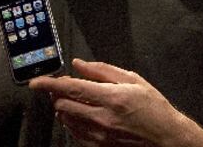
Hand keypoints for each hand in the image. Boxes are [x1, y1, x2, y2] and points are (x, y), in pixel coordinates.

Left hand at [29, 59, 197, 146]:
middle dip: (56, 94)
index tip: (35, 81)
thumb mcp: (133, 80)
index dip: (49, 83)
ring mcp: (99, 135)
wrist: (166, 138)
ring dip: (63, 108)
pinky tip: (80, 115)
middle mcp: (102, 117)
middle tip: (61, 87)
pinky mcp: (100, 146)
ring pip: (66, 120)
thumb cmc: (154, 107)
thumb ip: (102, 70)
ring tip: (73, 100)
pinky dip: (71, 122)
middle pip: (63, 105)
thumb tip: (79, 64)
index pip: (70, 88)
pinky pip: (74, 134)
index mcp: (111, 97)